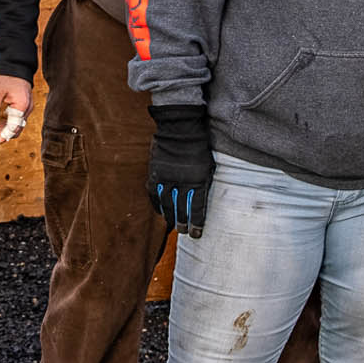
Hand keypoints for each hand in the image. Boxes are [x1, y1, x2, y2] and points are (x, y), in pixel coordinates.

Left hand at [0, 75, 33, 143]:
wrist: (16, 66)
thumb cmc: (7, 77)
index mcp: (22, 106)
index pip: (13, 127)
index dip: (3, 136)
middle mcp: (27, 109)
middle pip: (15, 128)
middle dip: (1, 134)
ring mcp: (26, 108)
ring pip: (15, 125)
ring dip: (2, 130)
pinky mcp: (23, 107)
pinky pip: (15, 119)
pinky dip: (5, 123)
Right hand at [147, 103, 212, 237]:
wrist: (180, 128)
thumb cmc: (199, 147)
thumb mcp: (209, 166)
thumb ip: (205, 184)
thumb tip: (202, 202)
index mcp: (198, 179)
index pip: (197, 208)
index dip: (197, 223)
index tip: (197, 234)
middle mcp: (182, 181)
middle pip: (181, 209)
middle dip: (183, 223)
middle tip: (184, 232)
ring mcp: (167, 177)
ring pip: (167, 204)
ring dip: (170, 217)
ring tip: (173, 226)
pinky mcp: (155, 172)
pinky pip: (154, 193)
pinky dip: (157, 204)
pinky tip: (161, 212)